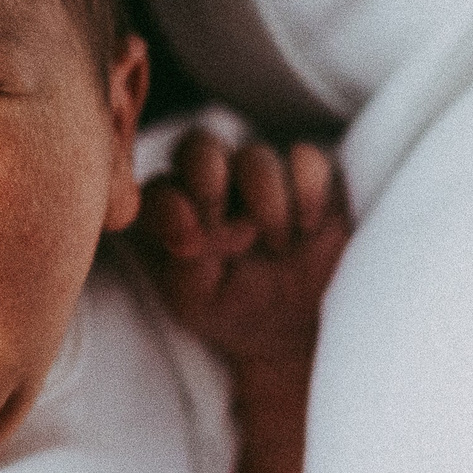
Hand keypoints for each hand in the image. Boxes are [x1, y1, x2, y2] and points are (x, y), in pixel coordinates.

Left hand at [135, 129, 349, 368]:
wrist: (301, 326)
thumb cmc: (236, 309)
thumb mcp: (199, 303)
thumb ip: (182, 267)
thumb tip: (187, 232)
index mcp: (177, 212)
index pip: (160, 188)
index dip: (171, 208)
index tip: (189, 246)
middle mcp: (217, 185)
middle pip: (199, 147)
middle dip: (208, 181)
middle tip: (231, 230)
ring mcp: (265, 178)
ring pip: (254, 156)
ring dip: (265, 201)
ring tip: (277, 246)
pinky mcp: (312, 178)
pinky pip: (305, 159)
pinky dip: (306, 190)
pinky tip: (307, 226)